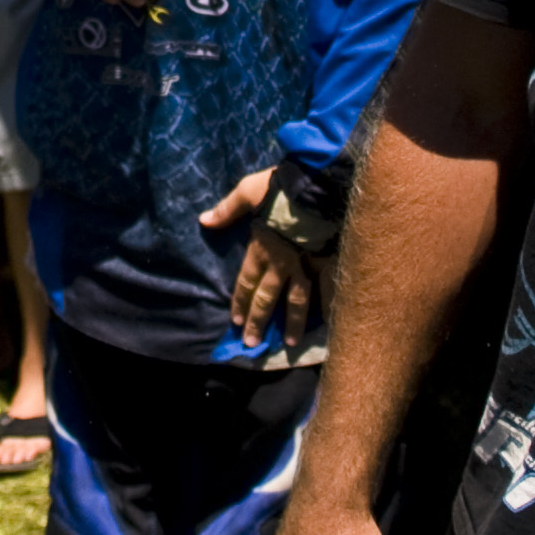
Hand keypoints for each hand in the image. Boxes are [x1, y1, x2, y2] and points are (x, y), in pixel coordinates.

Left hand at [201, 169, 323, 347]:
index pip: (247, 282)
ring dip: (291, 324)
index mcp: (262, 249)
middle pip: (267, 298)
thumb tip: (203, 220)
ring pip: (297, 302)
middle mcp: (282, 264)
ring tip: (289, 344)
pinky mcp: (329, 263)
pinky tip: (330, 323)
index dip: (241, 302)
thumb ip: (227, 209)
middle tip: (253, 343)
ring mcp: (307, 267)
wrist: (319, 189)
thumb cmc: (281, 190)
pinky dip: (330, 306)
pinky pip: (329, 289)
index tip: (236, 322)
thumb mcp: (248, 192)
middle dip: (258, 321)